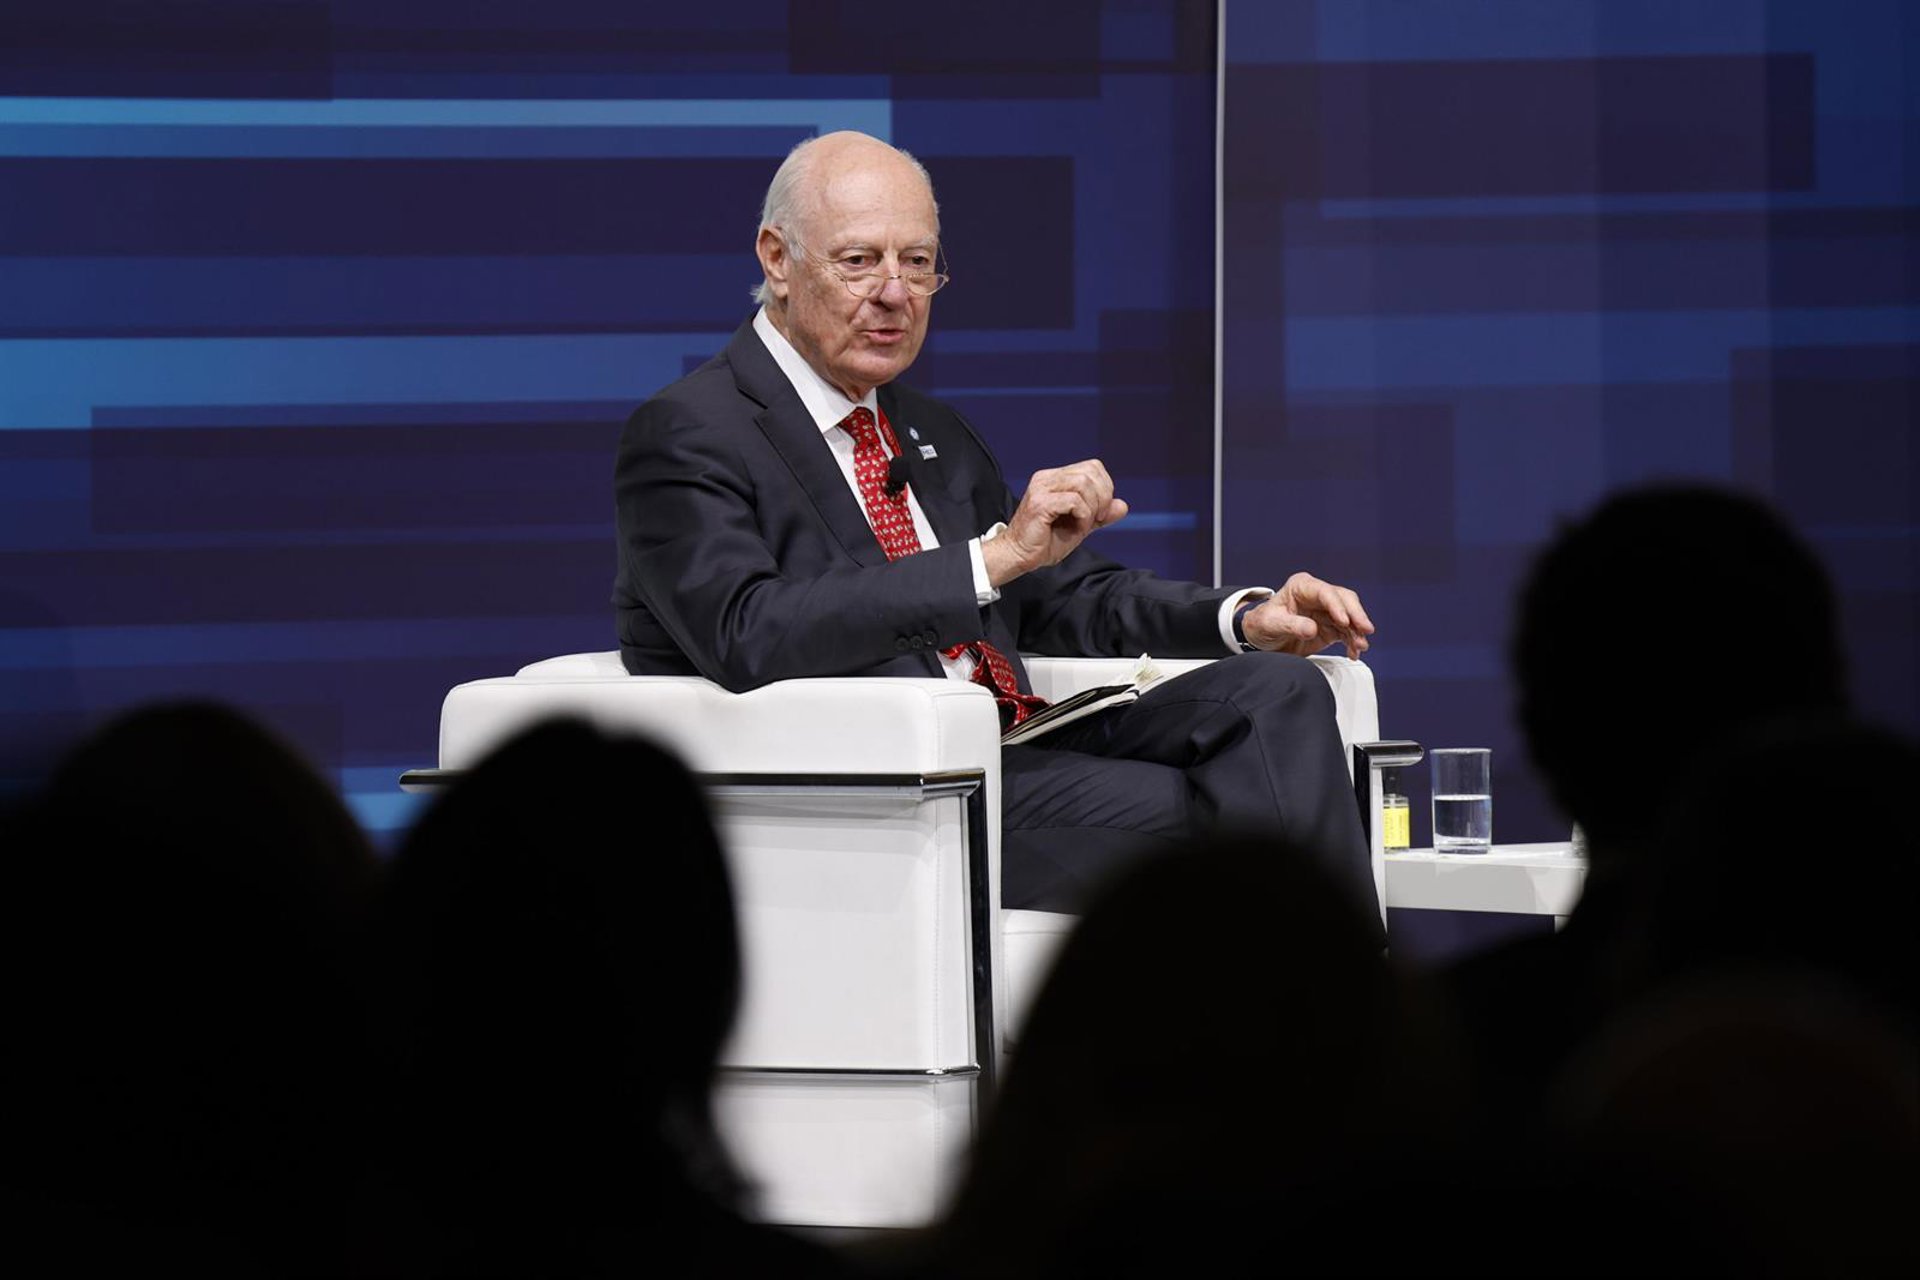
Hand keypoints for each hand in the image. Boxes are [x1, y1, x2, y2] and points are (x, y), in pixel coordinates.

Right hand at [983, 460, 1128, 586]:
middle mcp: (1047, 478)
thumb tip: (1122, 506)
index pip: (1093, 467)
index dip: (1105, 487)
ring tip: (1083, 525)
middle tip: (1096, 519)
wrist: (1019, 556)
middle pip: (1091, 471)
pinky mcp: (1040, 503)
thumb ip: (1101, 515)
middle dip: (1103, 497)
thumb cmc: (1045, 541)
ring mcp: (1042, 488)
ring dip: (1092, 508)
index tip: (1101, 512)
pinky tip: (1076, 528)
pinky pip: (1074, 500)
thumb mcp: (1081, 526)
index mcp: (1056, 478)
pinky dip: (1083, 516)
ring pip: (1084, 483)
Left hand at [1242, 572, 1374, 658]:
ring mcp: (1326, 611)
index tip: (1344, 621)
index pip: (1325, 592)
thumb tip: (1312, 629)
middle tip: (1365, 630)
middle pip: (1344, 600)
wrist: (1261, 638)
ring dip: (1357, 632)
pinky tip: (1354, 652)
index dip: (1337, 606)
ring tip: (1360, 646)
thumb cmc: (1262, 624)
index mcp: (1302, 586)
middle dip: (1357, 615)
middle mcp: (1317, 595)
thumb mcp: (1270, 624)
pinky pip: (1347, 632)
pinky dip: (1352, 642)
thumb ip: (1291, 625)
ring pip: (1350, 617)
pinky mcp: (1331, 626)